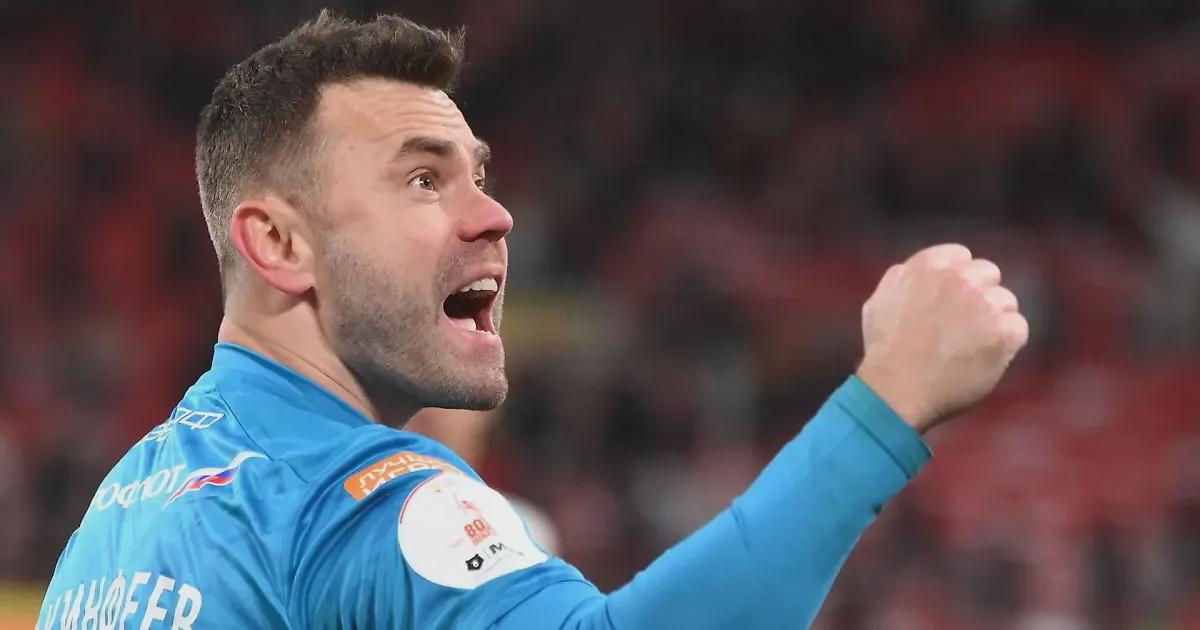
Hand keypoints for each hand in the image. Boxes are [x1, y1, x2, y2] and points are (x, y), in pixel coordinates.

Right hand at [856, 244, 1028, 432]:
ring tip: (969, 347)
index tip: (950, 302)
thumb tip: (925, 274)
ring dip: (993, 320)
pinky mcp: (1003, 332)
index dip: (958, 281)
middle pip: (988, 274)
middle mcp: (960, 278)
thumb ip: (905, 280)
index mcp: (928, 265)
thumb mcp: (880, 301)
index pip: (962, 257)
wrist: (896, 390)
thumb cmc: (884, 352)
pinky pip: (1018, 328)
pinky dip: (1005, 345)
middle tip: (963, 326)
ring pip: (1006, 302)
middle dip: (979, 296)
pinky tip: (982, 359)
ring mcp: (984, 304)